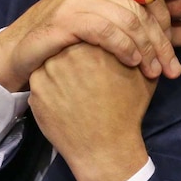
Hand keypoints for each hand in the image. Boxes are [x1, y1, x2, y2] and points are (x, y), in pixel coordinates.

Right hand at [0, 0, 180, 91]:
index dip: (166, 21)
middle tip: (172, 69)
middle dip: (161, 41)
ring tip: (154, 72)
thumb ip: (142, 31)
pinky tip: (133, 63)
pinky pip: (106, 30)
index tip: (175, 48)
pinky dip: (124, 47)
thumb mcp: (107, 33)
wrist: (17, 53)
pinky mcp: (65, 17)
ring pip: (129, 19)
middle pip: (142, 8)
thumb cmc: (65, 43)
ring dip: (147, 48)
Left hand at [29, 43, 155, 180]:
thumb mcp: (143, 76)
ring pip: (51, 58)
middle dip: (76, 53)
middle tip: (87, 74)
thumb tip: (138, 35)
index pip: (89, 31)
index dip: (95, 44)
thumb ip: (139, 49)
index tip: (100, 59)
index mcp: (95, 45)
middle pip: (68, 42)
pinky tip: (66, 98)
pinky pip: (41, 79)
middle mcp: (67, 54)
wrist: (105, 149)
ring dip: (61, 67)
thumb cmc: (127, 112)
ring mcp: (48, 72)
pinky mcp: (36, 90)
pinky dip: (51, 85)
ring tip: (77, 87)